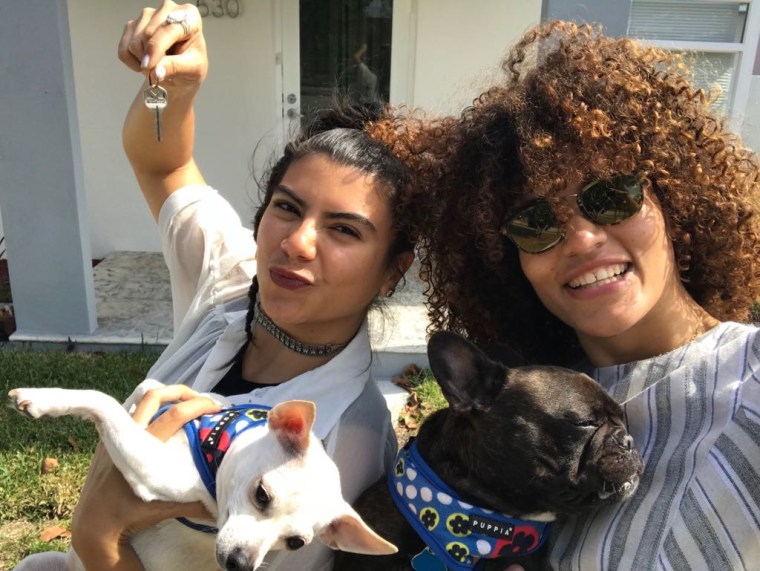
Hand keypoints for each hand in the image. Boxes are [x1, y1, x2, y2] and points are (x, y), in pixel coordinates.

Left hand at [71, 385, 221, 569]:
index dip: (199, 405)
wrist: (93, 522)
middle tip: (204, 400)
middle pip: (155, 395)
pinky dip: (151, 408)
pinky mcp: (108, 438)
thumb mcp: (162, 510)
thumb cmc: (127, 515)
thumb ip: (193, 505)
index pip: (175, 414)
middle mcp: (126, 435)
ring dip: (166, 397)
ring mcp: (113, 434)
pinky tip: (164, 419)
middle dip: (183, 391)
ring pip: (141, 400)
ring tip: (187, 404)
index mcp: (142, 448)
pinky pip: (132, 412)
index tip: (217, 409)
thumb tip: (221, 505)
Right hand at [117, 1, 206, 87]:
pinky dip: (132, 62)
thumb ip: (175, 67)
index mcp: (190, 16)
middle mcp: (168, 9)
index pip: (167, 30)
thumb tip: (155, 71)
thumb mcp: (193, 69)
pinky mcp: (133, 24)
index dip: (156, 50)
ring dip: (142, 61)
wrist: (183, 70)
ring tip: (157, 65)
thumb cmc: (193, 65)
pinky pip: (124, 48)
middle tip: (160, 72)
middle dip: (150, 58)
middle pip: (147, 34)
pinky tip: (146, 62)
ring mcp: (148, 15)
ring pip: (134, 42)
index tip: (149, 67)